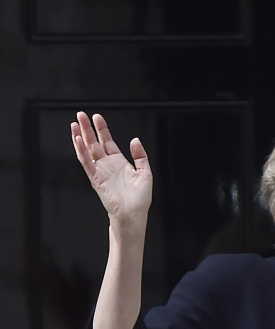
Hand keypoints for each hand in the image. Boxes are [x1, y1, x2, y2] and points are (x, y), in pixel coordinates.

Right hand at [71, 112, 151, 234]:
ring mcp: (100, 171)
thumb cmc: (140, 198)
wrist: (133, 214)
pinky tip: (77, 139)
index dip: (102, 129)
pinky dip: (81, 151)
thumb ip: (140, 156)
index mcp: (118, 162)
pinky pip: (86, 163)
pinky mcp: (95, 179)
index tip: (97, 117)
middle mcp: (107, 165)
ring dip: (81, 136)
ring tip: (76, 123)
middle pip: (94, 142)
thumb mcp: (145, 173)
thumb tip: (135, 140)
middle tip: (81, 114)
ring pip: (87, 150)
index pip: (107, 141)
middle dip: (88, 128)